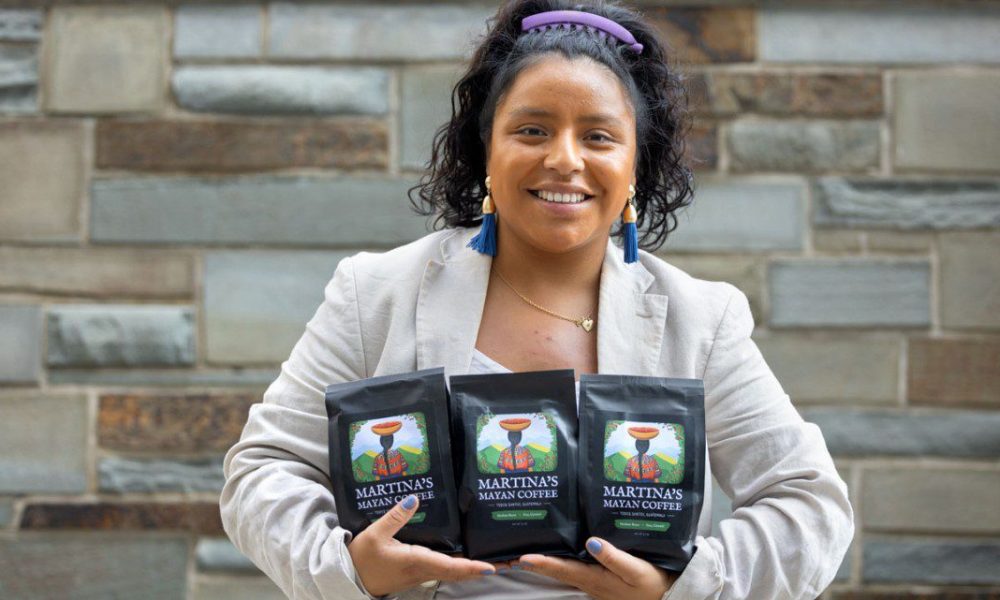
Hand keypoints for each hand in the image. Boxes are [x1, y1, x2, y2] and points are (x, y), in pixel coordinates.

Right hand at [347, 495, 495, 596]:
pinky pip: (444, 571)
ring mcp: (422, 574)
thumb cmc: (363, 557)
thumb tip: (416, 497)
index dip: (470, 567)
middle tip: (507, 563)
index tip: (490, 567)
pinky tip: (469, 560)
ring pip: (453, 573)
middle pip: (458, 572)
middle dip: (481, 569)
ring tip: (495, 560)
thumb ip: (396, 515)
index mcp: (415, 561)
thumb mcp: (376, 534)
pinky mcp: (418, 573)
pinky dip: (460, 568)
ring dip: (473, 569)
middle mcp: (423, 571)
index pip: (448, 566)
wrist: (351, 579)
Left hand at [518, 537, 676, 599]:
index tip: (521, 558)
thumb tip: (590, 541)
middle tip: (506, 557)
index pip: (563, 569)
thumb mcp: (636, 570)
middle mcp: (589, 582)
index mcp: (595, 578)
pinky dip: (558, 563)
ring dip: (542, 564)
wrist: (669, 598)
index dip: (541, 563)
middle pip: (555, 571)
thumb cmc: (653, 584)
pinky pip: (573, 570)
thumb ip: (613, 557)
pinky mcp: (599, 579)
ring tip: (519, 555)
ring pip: (562, 571)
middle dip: (531, 564)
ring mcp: (593, 582)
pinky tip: (552, 555)